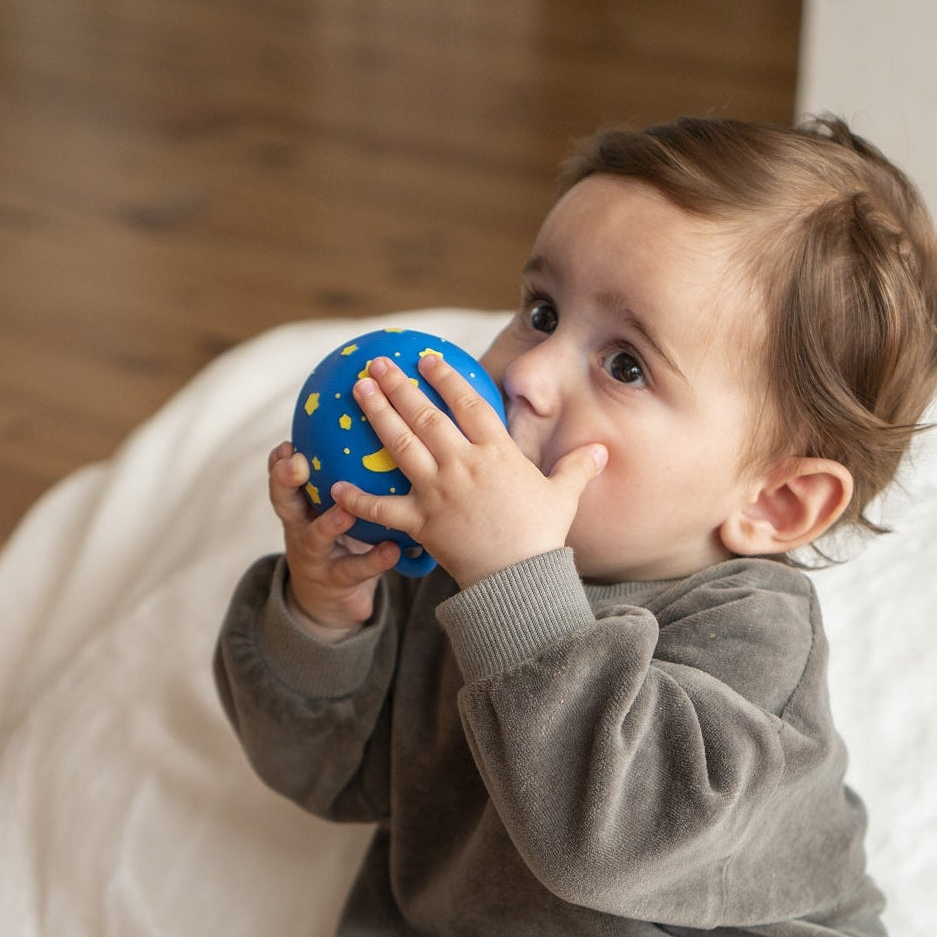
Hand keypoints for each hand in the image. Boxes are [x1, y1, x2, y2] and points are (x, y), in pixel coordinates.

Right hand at [267, 442, 399, 637]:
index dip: (279, 461)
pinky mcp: (336, 581)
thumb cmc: (337, 539)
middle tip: (297, 463)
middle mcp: (300, 527)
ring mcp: (315, 555)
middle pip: (283, 501)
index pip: (281, 476)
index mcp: (299, 503)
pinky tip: (393, 549)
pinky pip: (355, 569)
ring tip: (346, 510)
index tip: (286, 443)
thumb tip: (378, 424)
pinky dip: (375, 559)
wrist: (328, 601)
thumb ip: (341, 476)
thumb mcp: (329, 507)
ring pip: (315, 537)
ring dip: (330, 522)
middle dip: (285, 481)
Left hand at [328, 353, 606, 588]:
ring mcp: (438, 491)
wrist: (519, 578)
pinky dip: (357, 499)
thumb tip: (602, 450)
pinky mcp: (421, 522)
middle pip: (425, 414)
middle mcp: (462, 464)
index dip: (447, 377)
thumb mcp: (564, 497)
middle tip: (377, 363)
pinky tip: (334, 485)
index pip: (468, 403)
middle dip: (399, 384)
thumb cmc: (543, 537)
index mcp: (496, 452)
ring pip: (400, 444)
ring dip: (376, 414)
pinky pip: (382, 509)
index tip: (428, 358)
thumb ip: (578, 468)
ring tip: (357, 390)